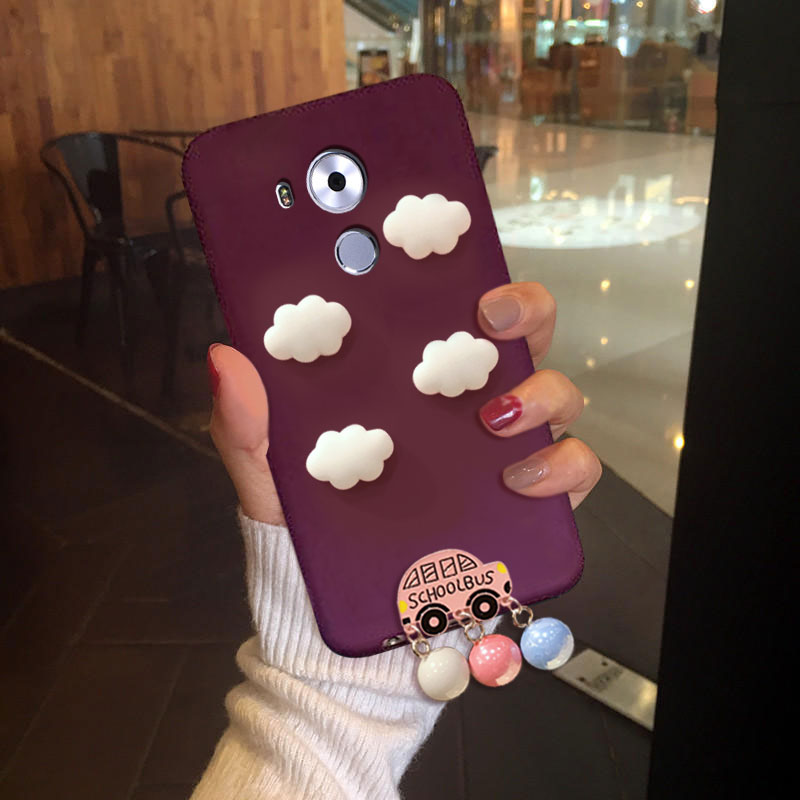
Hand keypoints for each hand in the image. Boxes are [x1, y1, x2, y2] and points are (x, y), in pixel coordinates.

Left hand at [207, 282, 600, 522]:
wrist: (347, 616)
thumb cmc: (312, 531)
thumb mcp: (272, 473)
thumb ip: (248, 421)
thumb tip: (227, 357)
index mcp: (409, 380)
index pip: (444, 308)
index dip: (455, 266)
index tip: (443, 243)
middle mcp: (466, 404)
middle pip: (519, 335)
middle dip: (523, 309)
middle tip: (488, 317)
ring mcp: (505, 449)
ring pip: (558, 393)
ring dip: (542, 393)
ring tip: (496, 418)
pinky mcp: (531, 500)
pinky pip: (573, 469)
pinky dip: (561, 468)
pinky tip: (521, 481)